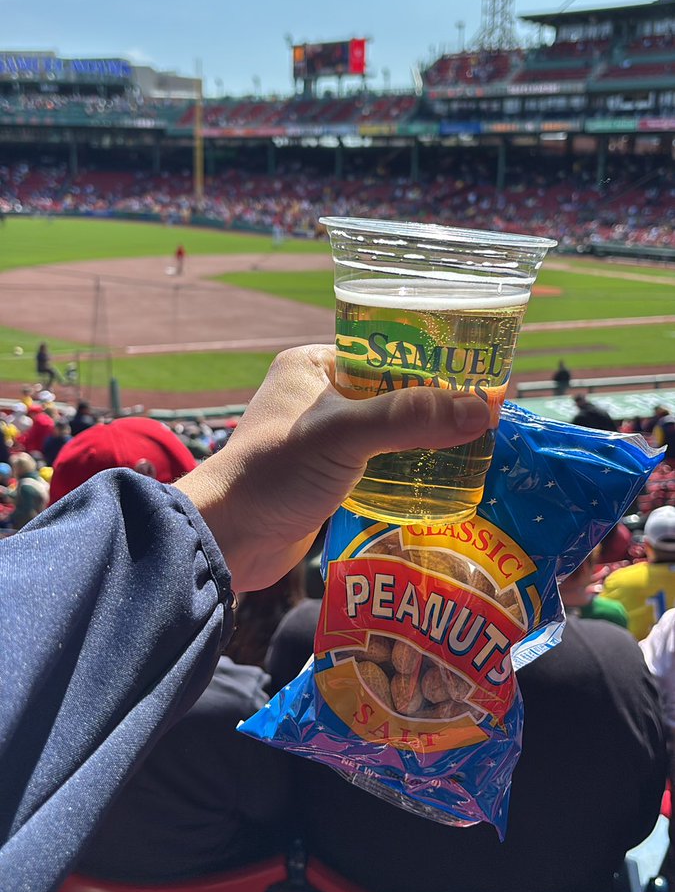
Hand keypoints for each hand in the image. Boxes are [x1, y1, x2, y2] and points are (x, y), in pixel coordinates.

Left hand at [174, 345, 489, 592]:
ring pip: (391, 430)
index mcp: (314, 364)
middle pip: (396, 392)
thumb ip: (409, 419)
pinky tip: (445, 477)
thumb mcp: (344, 436)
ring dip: (427, 440)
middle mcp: (319, 395)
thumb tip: (482, 410)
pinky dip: (410, 468)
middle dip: (438, 405)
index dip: (436, 362)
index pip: (389, 350)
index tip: (483, 376)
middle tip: (491, 416)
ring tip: (479, 446)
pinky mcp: (330, 477)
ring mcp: (325, 439)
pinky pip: (382, 463)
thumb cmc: (273, 475)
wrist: (227, 541)